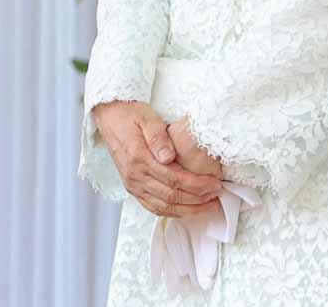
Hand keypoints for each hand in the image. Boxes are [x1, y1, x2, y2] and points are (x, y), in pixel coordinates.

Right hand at [92, 101, 222, 218]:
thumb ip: (158, 137)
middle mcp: (135, 176)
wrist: (110, 118)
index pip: (174, 179)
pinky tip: (186, 211)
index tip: (215, 184)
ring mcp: (132, 184)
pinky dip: (170, 212)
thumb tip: (168, 157)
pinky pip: (151, 206)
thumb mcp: (147, 118)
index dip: (196, 185)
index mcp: (140, 159)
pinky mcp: (132, 187)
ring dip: (187, 210)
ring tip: (207, 206)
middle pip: (170, 196)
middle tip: (217, 196)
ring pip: (162, 206)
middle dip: (197, 199)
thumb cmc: (131, 116)